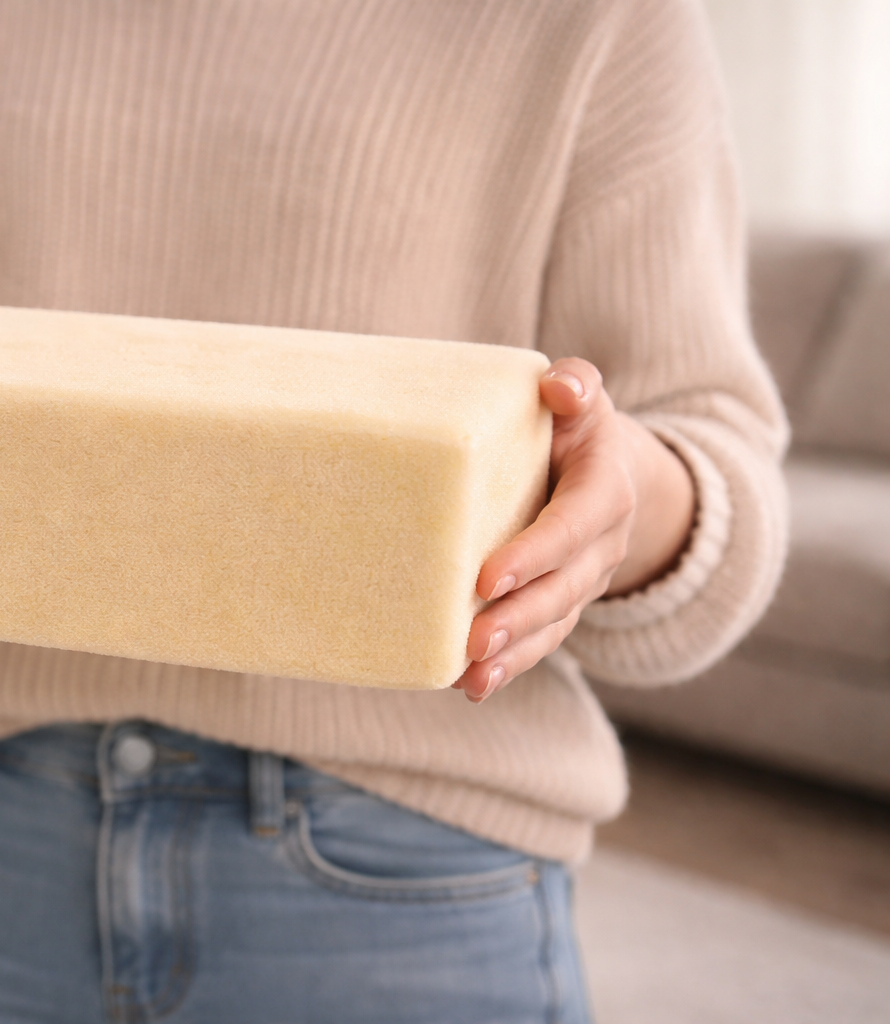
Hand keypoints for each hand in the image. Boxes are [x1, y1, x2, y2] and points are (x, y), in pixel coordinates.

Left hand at [453, 357, 695, 701]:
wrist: (605, 471)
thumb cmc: (573, 428)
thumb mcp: (582, 400)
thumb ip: (575, 386)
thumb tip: (558, 386)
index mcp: (604, 492)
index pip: (572, 527)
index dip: (536, 553)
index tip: (489, 576)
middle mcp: (600, 546)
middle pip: (563, 589)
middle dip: (520, 617)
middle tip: (475, 638)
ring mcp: (582, 582)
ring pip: (554, 625)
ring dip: (514, 653)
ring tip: (474, 674)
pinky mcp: (560, 606)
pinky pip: (541, 643)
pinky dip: (510, 667)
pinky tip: (471, 687)